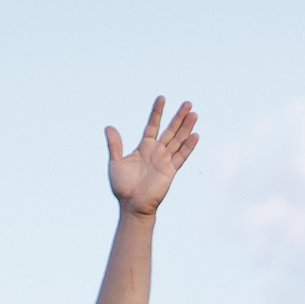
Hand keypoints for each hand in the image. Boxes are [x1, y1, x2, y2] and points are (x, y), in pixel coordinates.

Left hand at [106, 97, 198, 217]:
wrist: (132, 205)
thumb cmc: (123, 187)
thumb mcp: (116, 162)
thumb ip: (115, 145)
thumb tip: (109, 127)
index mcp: (144, 147)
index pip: (152, 125)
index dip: (157, 112)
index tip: (162, 98)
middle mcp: (156, 152)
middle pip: (170, 130)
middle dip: (178, 117)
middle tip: (188, 103)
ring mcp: (165, 160)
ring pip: (178, 140)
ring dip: (186, 127)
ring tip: (194, 114)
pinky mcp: (170, 170)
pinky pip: (181, 156)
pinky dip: (189, 146)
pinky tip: (195, 135)